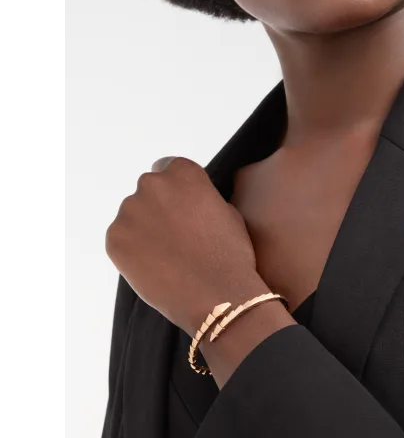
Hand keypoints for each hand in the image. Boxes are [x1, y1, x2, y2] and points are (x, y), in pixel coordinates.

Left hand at [106, 157, 266, 335]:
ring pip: (134, 214)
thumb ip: (202, 198)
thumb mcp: (227, 212)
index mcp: (183, 173)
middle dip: (159, 206)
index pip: (168, 167)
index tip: (181, 206)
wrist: (216, 296)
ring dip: (145, 226)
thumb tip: (188, 202)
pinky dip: (132, 248)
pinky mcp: (114, 238)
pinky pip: (121, 237)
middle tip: (174, 234)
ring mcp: (129, 211)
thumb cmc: (230, 254)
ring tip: (166, 254)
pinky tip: (153, 265)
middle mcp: (152, 184)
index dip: (176, 188)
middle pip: (149, 189)